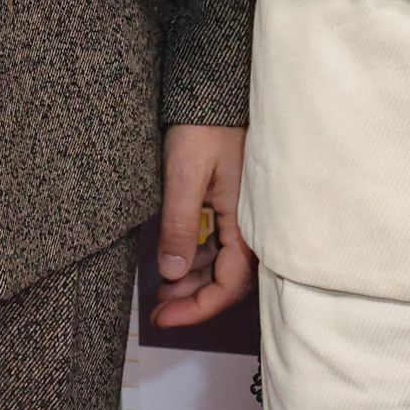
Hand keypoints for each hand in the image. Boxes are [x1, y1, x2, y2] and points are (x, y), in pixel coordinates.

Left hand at [151, 124, 253, 326]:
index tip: (162, 319)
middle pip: (228, 279)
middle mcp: (252, 223)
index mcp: (248, 221)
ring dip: (193, 280)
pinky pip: (219, 242)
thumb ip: (180, 225)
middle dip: (192, 299)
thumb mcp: (186, 176)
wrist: (217, 89)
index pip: (229, 285)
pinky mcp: (234, 203)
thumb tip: (171, 273)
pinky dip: (197, 257)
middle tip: (156, 310)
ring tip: (161, 290)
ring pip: (222, 262)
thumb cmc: (204, 127)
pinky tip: (175, 260)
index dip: (197, 309)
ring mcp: (244, 214)